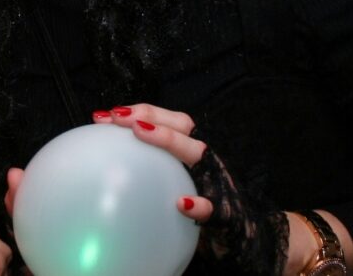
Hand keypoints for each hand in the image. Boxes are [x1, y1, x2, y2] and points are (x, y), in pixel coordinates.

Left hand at [98, 104, 288, 274]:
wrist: (247, 239)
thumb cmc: (202, 206)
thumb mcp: (176, 183)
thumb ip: (152, 169)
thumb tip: (107, 162)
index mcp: (194, 152)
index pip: (168, 121)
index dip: (141, 112)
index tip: (105, 115)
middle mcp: (207, 160)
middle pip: (183, 126)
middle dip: (151, 114)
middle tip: (119, 116)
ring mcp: (219, 183)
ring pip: (199, 153)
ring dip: (170, 140)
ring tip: (142, 132)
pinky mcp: (228, 214)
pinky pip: (214, 208)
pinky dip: (200, 205)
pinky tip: (182, 204)